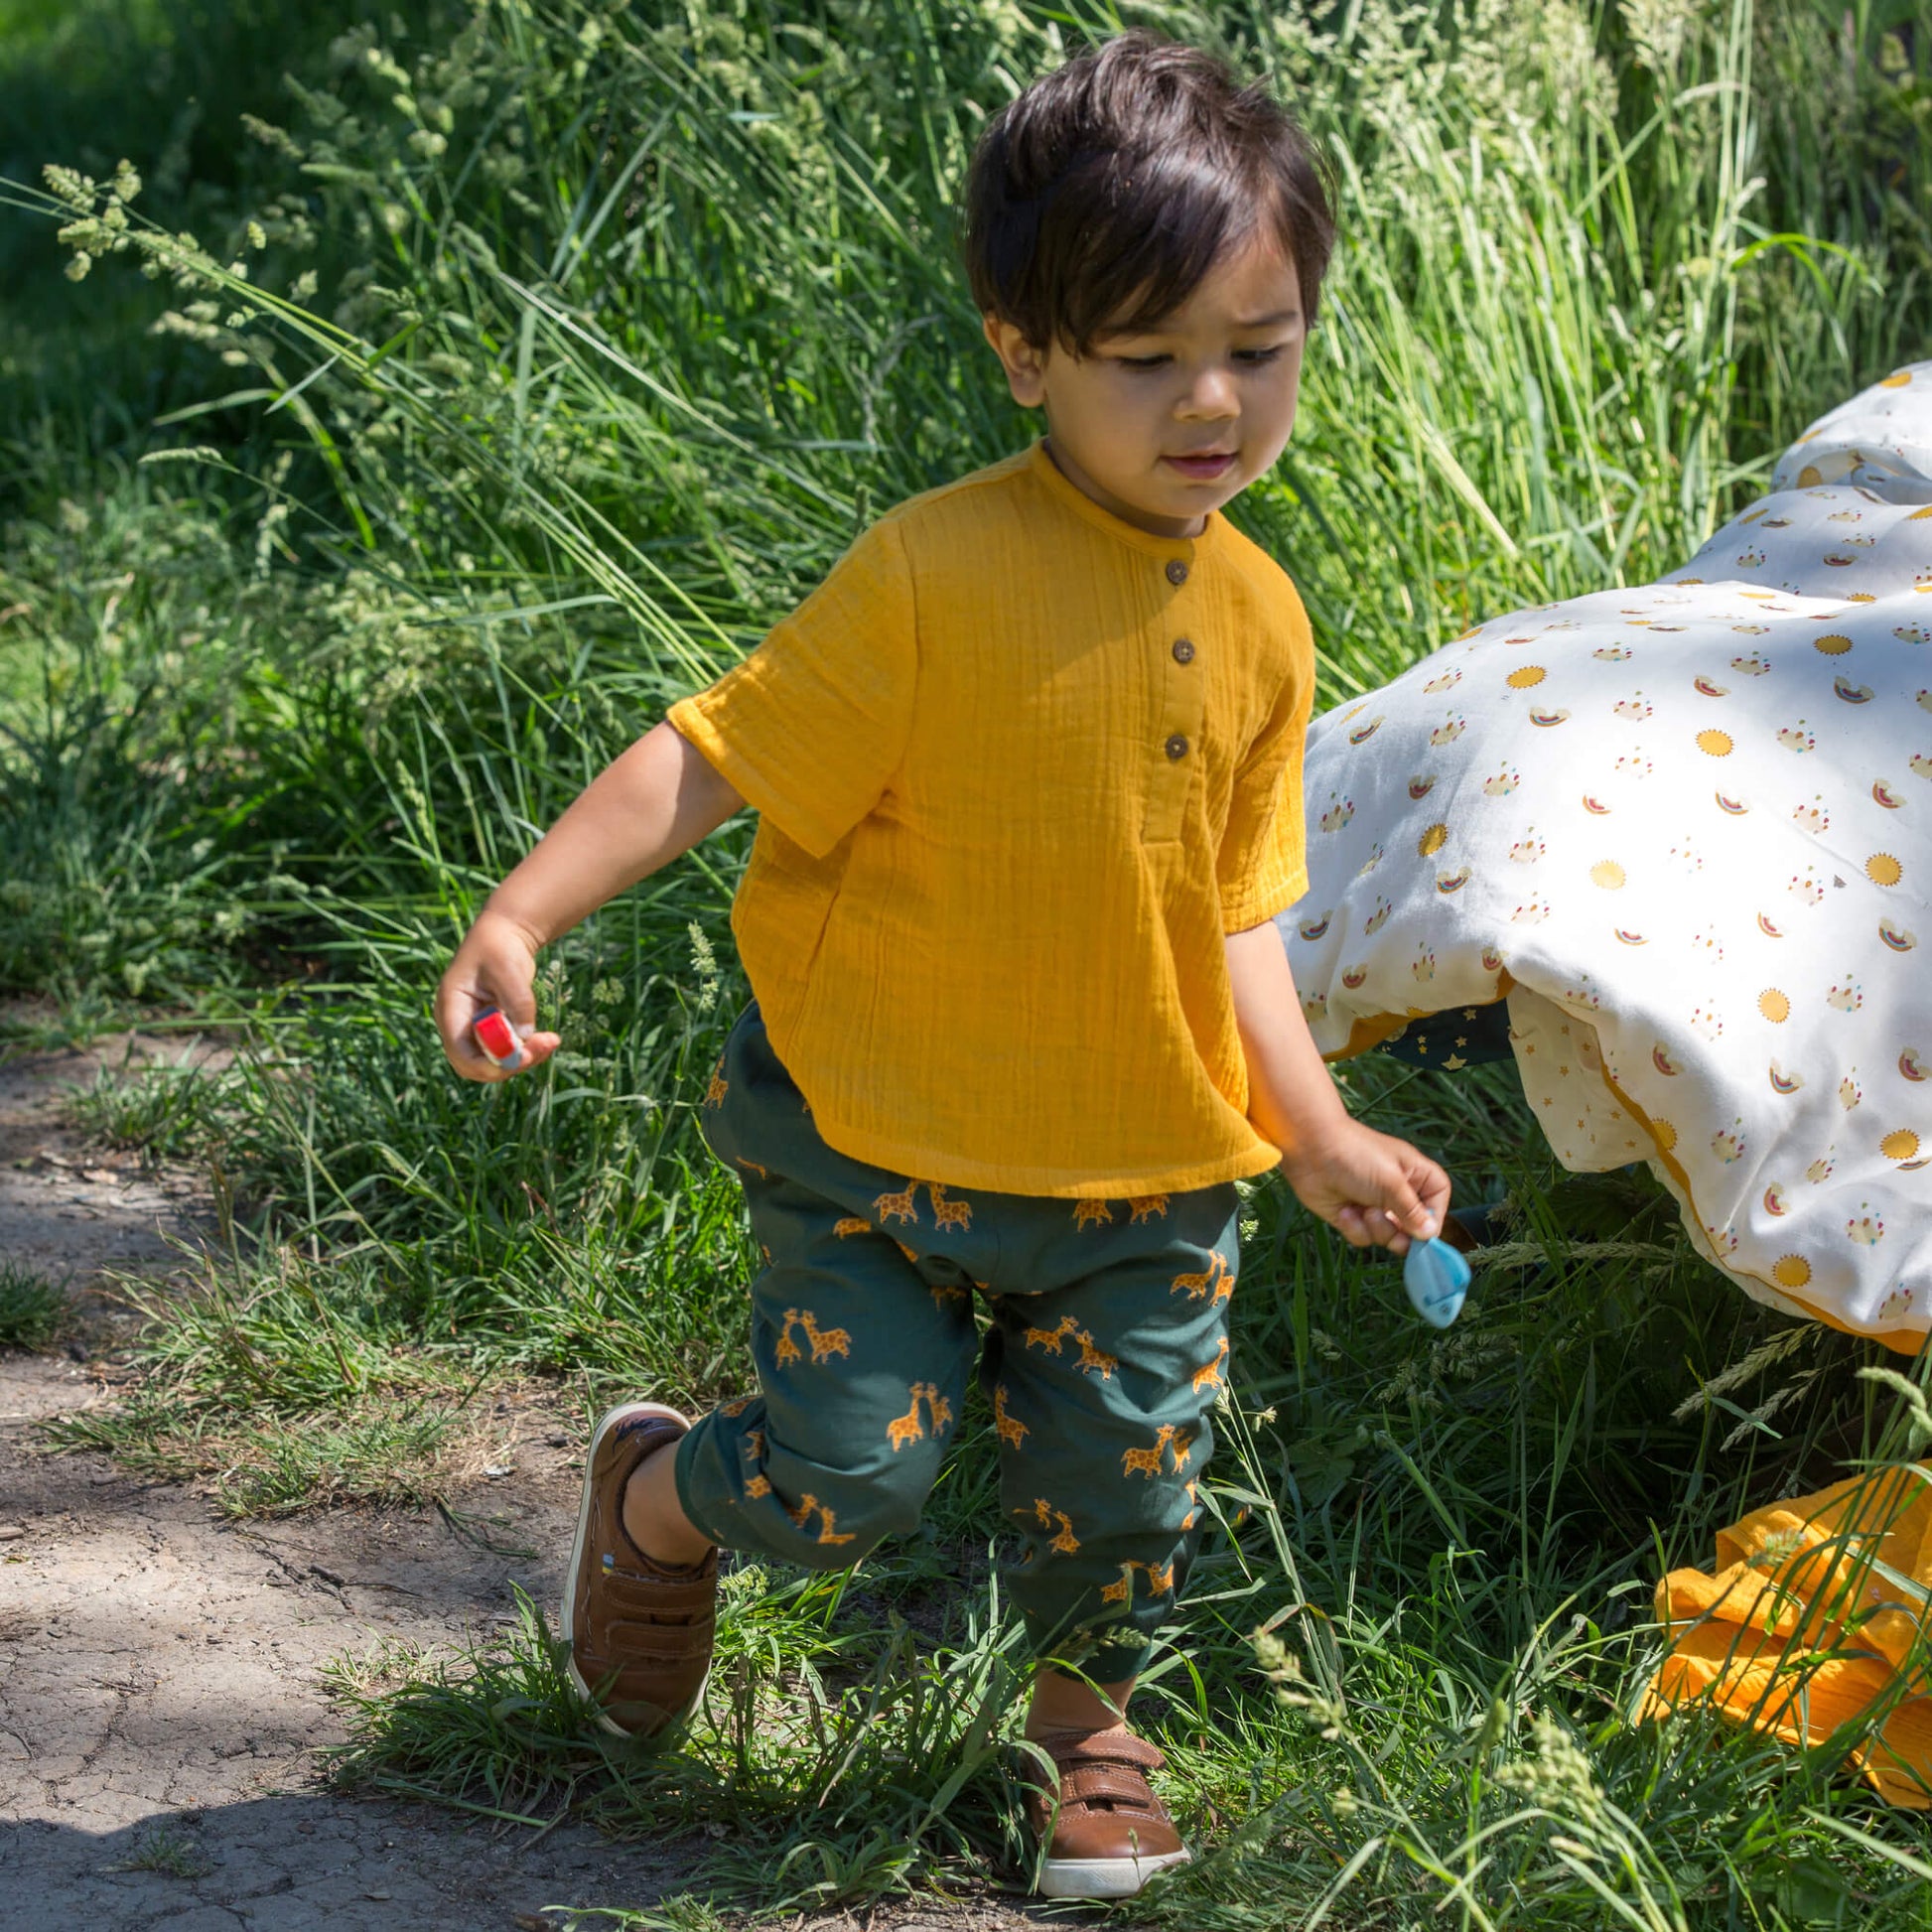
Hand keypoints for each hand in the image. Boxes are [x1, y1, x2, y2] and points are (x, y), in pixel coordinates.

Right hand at [435, 908, 563, 1081]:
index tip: (522, 1055)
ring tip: (552, 1041)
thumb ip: (517, 1002)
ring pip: (493, 1062)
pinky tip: (548, 1039)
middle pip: (476, 1064)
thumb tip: (525, 1037)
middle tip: (543, 1048)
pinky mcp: (491, 1031)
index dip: (488, 1063)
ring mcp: (473, 1029)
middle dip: (509, 1063)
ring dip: (523, 1059)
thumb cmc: (500, 946)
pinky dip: (527, 1051)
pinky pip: (506, 1052)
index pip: (461, 1052)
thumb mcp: (509, 969)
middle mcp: (458, 1024)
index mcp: (451, 1009)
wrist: (505, 935)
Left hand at [1279, 1118, 1449, 1253]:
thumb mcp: (1391, 1183)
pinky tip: (1344, 1210)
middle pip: (1413, 1228)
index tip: (1424, 1234)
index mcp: (1414, 1174)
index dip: (1433, 1220)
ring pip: (1388, 1236)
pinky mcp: (1352, 1216)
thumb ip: (1412, 1212)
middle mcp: (1396, 1192)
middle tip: (1394, 1235)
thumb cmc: (1356, 1156)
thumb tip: (1430, 1234)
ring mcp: (1373, 1205)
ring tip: (1364, 1211)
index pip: (1437, 1202)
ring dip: (1376, 1228)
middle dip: (1401, 1233)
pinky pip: (1363, 1237)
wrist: (1311, 1149)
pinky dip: (1354, 1227)